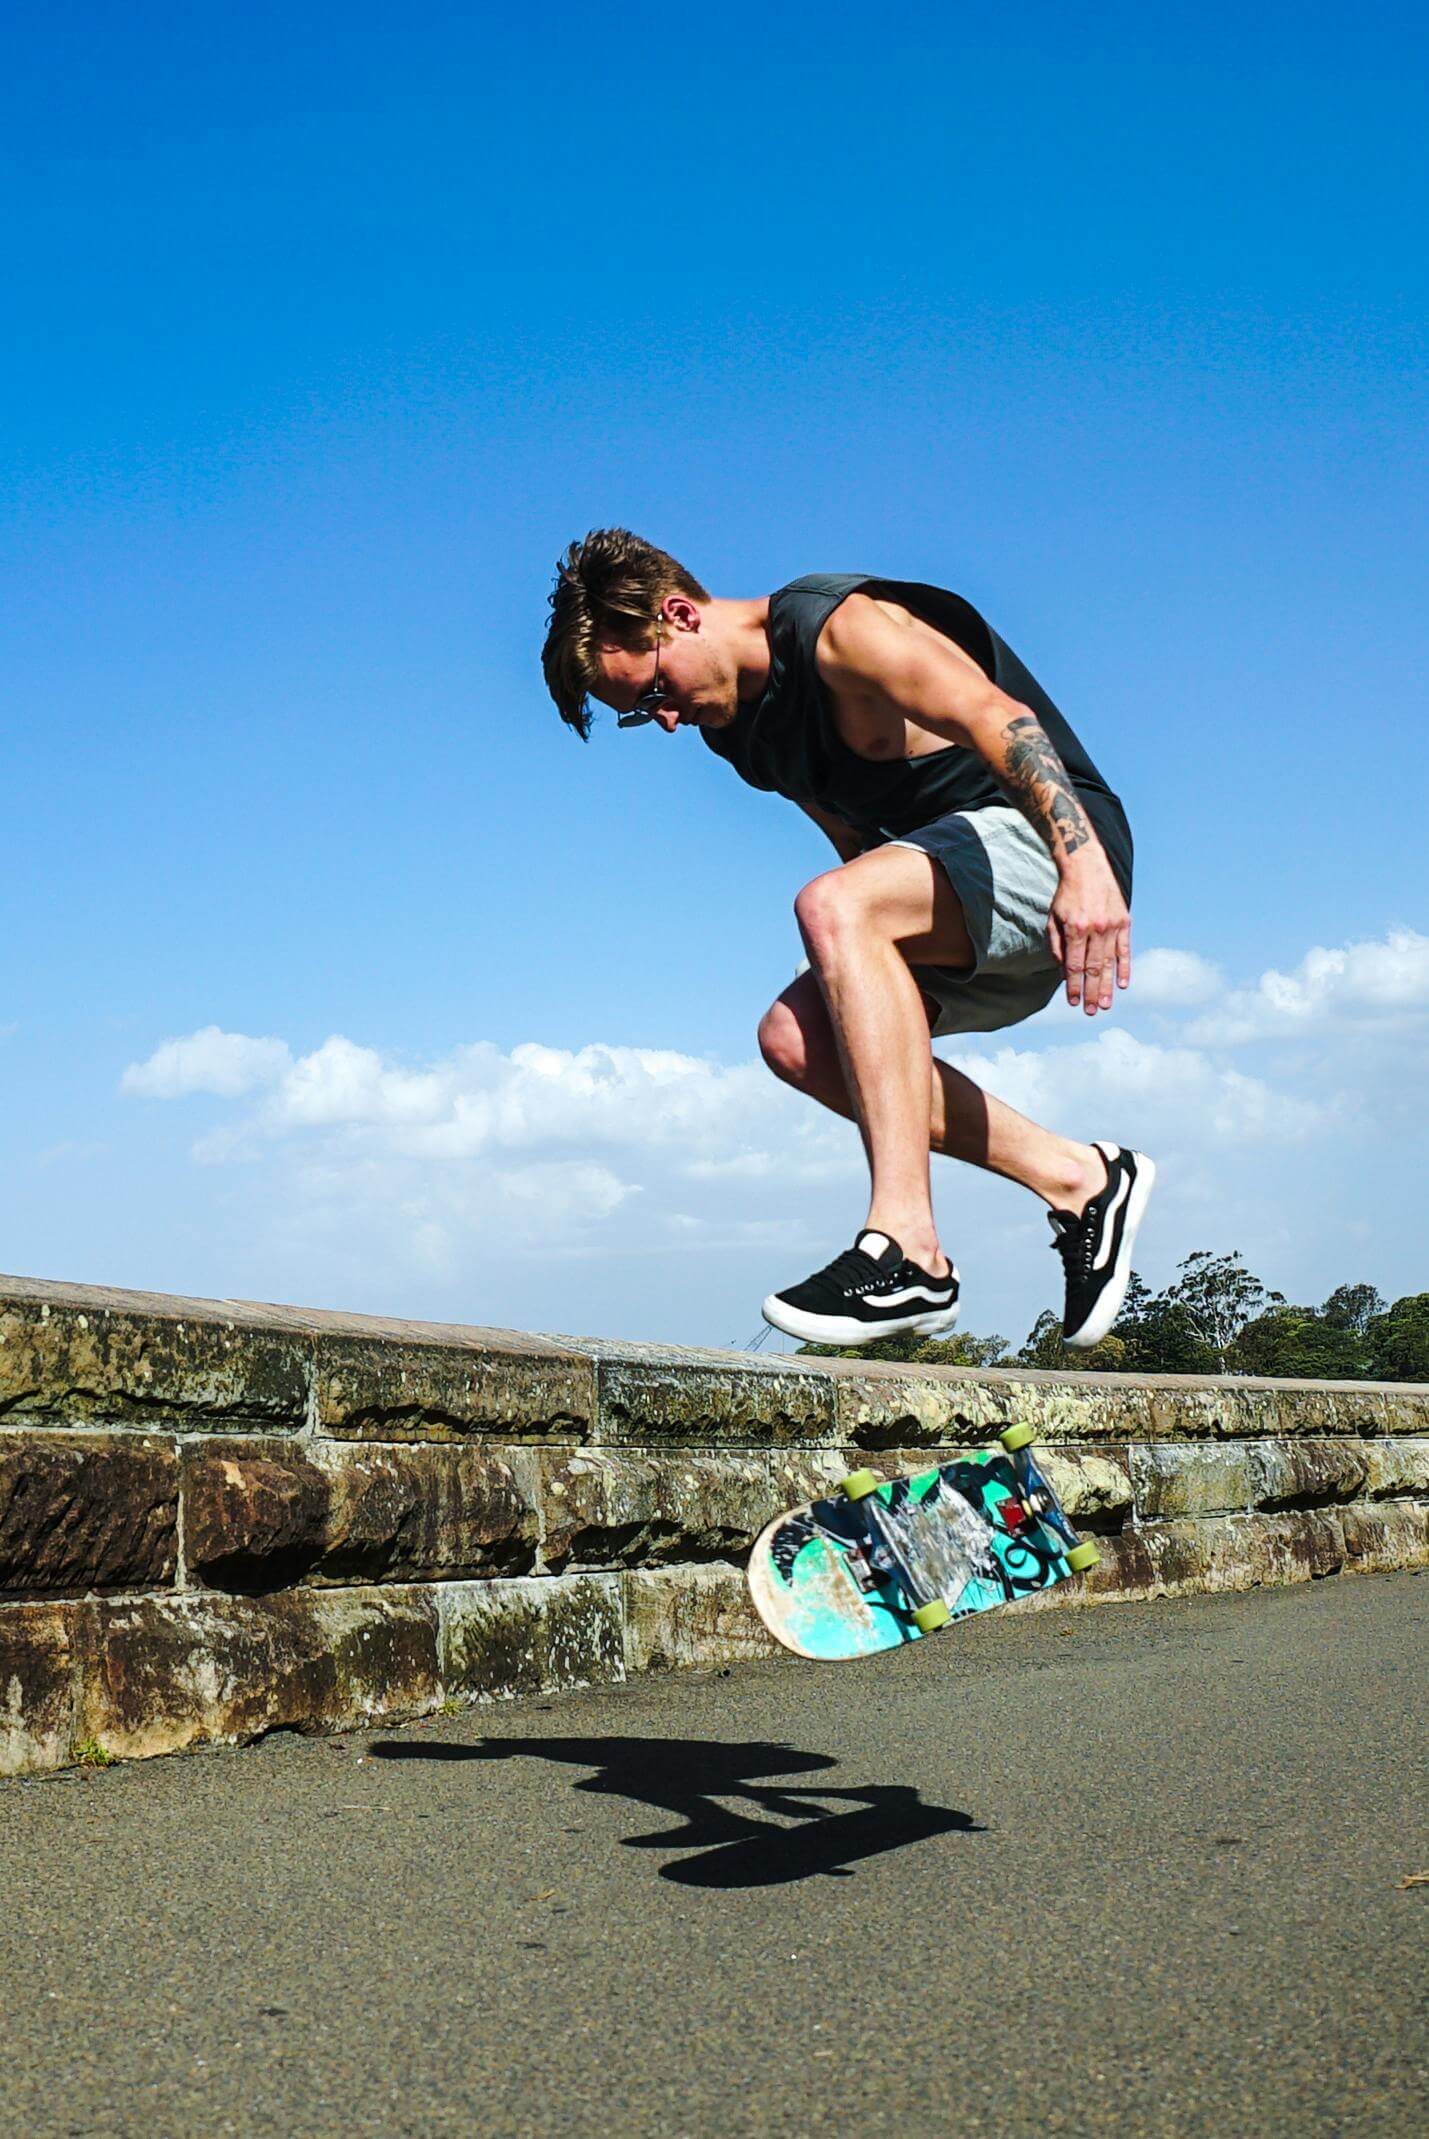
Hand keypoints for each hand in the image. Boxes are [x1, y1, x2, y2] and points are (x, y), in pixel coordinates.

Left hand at [1047, 859, 1130, 1015]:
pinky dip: (1125, 968)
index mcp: (1076, 928)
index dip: (1073, 986)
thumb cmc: (1066, 895)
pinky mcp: (1124, 921)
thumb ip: (1057, 945)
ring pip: (1110, 963)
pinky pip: (1125, 950)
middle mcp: (1096, 929)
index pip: (1074, 966)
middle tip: (1091, 1012)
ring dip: (1108, 986)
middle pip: (1093, 969)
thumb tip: (1062, 971)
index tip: (1073, 1002)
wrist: (1087, 866)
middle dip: (1092, 993)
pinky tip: (1123, 985)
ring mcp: (1112, 925)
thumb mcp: (1053, 918)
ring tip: (1106, 1005)